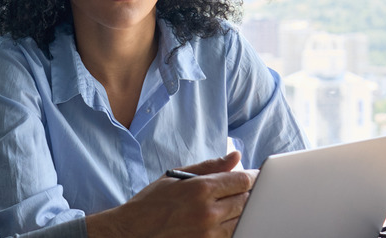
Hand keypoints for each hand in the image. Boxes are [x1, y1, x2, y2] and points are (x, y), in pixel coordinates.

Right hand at [86, 151, 257, 237]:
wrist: (131, 232)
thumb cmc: (151, 203)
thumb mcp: (175, 177)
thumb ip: (209, 166)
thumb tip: (235, 156)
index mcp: (200, 188)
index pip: (242, 180)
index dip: (252, 177)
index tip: (254, 176)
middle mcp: (208, 211)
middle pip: (247, 200)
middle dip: (248, 193)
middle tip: (240, 190)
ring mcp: (209, 232)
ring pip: (243, 219)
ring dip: (242, 211)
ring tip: (230, 205)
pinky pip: (232, 235)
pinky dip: (233, 226)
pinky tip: (223, 220)